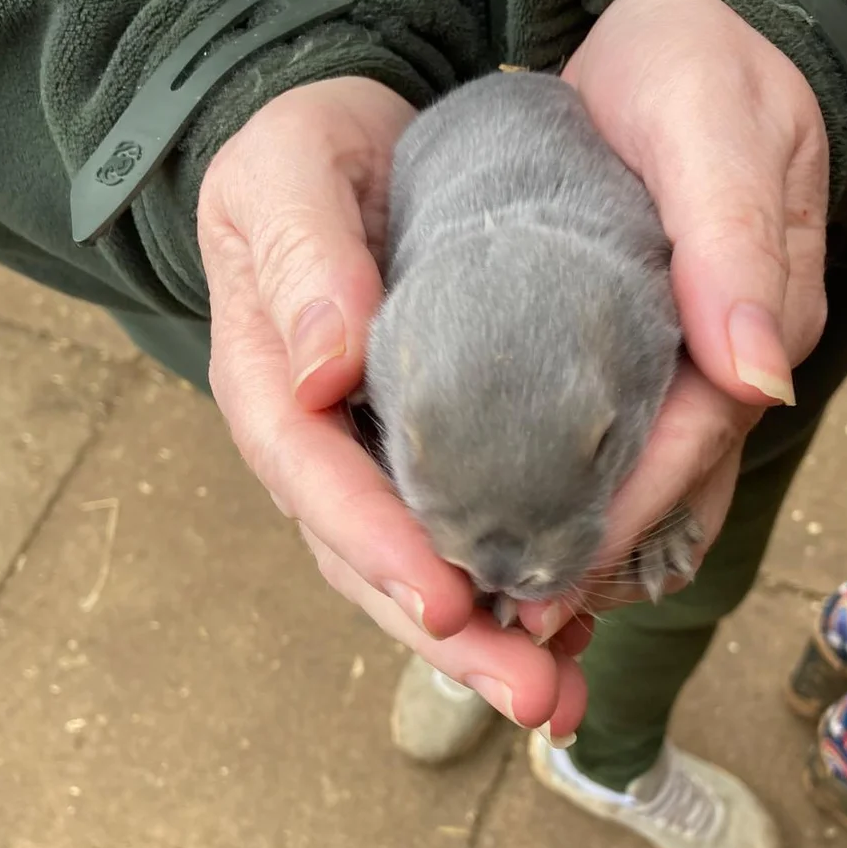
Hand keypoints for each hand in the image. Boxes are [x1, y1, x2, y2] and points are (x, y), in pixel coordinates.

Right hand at [199, 76, 586, 736]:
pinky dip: (518, 594)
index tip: (449, 604)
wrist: (361, 152)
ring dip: (491, 643)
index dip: (379, 549)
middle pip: (371, 563)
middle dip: (450, 638)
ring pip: (421, 572)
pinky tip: (575, 633)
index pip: (315, 482)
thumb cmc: (312, 155)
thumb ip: (303, 261)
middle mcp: (320, 448)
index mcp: (271, 386)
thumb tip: (324, 371)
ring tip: (564, 695)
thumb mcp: (289, 172)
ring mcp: (374, 465)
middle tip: (532, 695)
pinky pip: (466, 540)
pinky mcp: (433, 463)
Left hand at [517, 0, 827, 633]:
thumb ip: (735, 240)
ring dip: (573, 563)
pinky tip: (507, 551)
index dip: (618, 517)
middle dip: (588, 569)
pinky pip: (608, 464)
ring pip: (638, 499)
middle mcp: (725, 373)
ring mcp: (684, 380)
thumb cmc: (696, 69)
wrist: (671, 46)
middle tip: (513, 637)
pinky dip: (561, 513)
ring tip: (502, 621)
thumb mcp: (714, 120)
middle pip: (663, 498)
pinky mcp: (637, 374)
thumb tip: (759, 376)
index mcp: (754, 325)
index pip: (687, 444)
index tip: (543, 578)